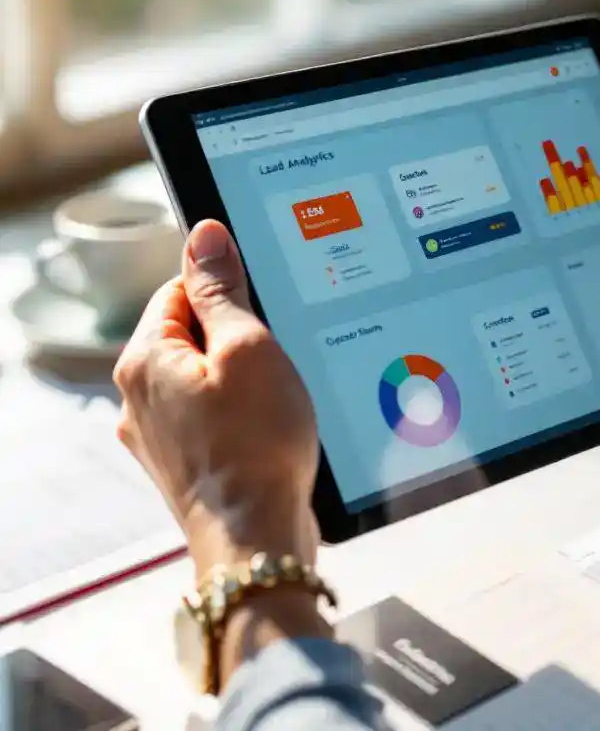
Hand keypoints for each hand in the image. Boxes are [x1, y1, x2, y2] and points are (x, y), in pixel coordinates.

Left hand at [114, 220, 319, 577]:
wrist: (258, 539)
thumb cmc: (257, 446)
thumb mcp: (249, 349)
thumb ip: (223, 290)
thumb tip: (205, 236)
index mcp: (145, 360)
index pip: (182, 291)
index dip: (232, 292)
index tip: (269, 309)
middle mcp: (139, 398)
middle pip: (196, 335)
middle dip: (243, 340)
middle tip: (283, 358)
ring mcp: (160, 436)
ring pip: (209, 379)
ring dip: (248, 380)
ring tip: (281, 401)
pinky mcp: (187, 463)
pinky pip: (217, 417)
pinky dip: (246, 415)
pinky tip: (274, 430)